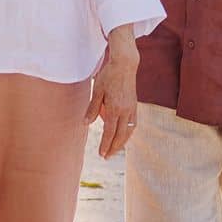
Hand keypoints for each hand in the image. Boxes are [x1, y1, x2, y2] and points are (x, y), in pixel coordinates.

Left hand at [89, 39, 138, 160]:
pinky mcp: (135, 106)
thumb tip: (86, 123)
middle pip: (120, 135)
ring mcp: (132, 109)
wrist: (125, 65)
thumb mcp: (97, 91)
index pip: (109, 131)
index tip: (101, 154)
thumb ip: (92, 108)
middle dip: (114, 147)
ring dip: (122, 142)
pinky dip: (128, 133)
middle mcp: (125, 111)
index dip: (106, 144)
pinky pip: (133, 124)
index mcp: (114, 108)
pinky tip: (123, 136)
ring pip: (129, 131)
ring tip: (114, 149)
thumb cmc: (109, 76)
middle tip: (107, 157)